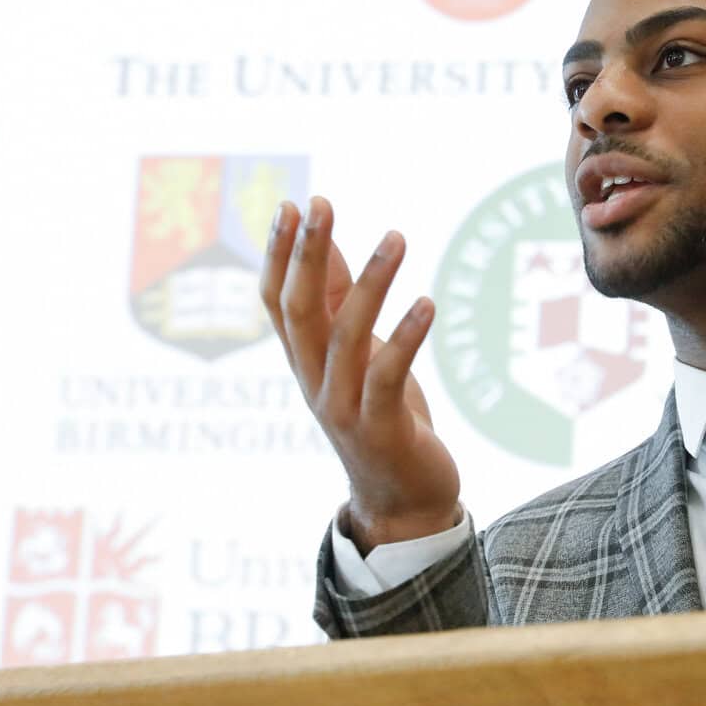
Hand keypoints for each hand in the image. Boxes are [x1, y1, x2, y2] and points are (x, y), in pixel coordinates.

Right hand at [261, 196, 460, 552]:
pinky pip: (388, 376)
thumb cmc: (381, 416)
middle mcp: (314, 382)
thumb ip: (340, 300)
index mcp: (305, 362)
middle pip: (299, 311)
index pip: (277, 301)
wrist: (404, 501)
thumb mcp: (358, 353)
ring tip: (397, 237)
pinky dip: (407, 338)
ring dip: (370, 283)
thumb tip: (326, 240)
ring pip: (346, 337)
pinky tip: (428, 303)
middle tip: (320, 204)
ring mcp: (343, 407)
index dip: (281, 255)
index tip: (292, 204)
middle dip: (306, 255)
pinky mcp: (381, 427)